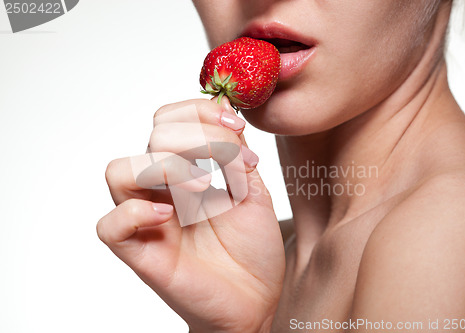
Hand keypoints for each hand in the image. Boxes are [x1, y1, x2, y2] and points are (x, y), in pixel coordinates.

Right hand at [97, 98, 284, 332]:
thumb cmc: (254, 247)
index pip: (169, 120)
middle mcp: (161, 190)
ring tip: (201, 188)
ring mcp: (147, 220)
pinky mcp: (140, 253)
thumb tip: (223, 104)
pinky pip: (109, 226)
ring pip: (120, 171)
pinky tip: (170, 217)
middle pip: (152, 138)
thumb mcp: (254, 189)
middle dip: (195, 139)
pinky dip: (135, 213)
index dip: (198, 112)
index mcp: (185, 170)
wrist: (258, 298)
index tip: (236, 127)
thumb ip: (235, 150)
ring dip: (166, 168)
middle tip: (228, 164)